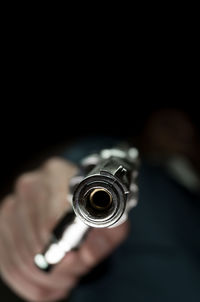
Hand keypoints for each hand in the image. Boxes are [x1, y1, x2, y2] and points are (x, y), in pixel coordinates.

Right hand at [0, 158, 128, 301]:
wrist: (77, 202)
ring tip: (64, 272)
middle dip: (58, 267)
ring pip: (21, 259)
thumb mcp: (112, 219)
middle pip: (36, 241)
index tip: (76, 260)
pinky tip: (47, 277)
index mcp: (57, 174)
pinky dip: (28, 281)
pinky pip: (8, 265)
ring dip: (44, 277)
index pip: (52, 221)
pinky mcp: (3, 224)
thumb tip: (85, 253)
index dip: (65, 249)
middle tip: (74, 267)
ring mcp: (12, 204)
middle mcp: (30, 185)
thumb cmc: (94, 211)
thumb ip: (106, 234)